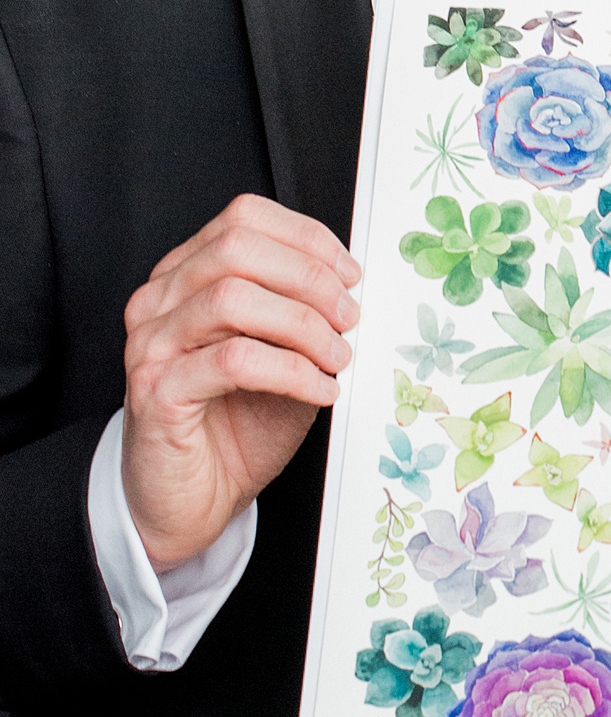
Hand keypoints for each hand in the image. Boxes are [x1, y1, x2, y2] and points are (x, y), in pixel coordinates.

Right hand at [122, 192, 359, 571]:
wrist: (191, 498)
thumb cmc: (235, 423)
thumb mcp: (282, 353)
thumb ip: (302, 312)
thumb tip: (353, 287)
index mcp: (186, 276)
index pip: (244, 219)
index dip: (306, 238)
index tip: (350, 274)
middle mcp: (159, 301)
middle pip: (237, 248)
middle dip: (309, 278)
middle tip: (349, 317)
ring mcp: (151, 344)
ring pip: (232, 298)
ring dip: (303, 325)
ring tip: (337, 356)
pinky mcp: (156, 391)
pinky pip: (233, 361)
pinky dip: (292, 371)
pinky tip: (320, 389)